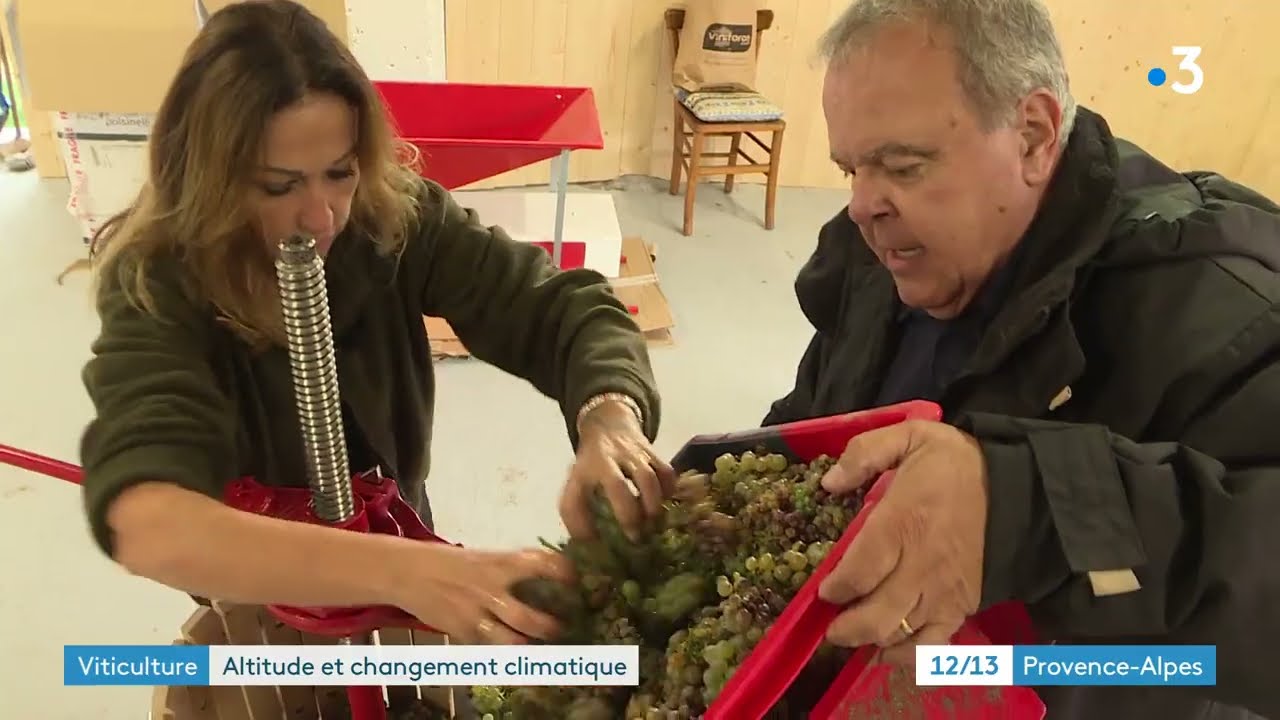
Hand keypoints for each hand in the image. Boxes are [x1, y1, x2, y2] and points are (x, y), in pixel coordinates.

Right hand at [395, 544, 574, 644]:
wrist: (408, 572)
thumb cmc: (451, 562)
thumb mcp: (484, 556)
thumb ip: (512, 567)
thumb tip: (546, 573)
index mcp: (500, 564)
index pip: (542, 565)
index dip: (564, 573)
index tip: (575, 579)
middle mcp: (491, 590)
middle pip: (529, 618)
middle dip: (551, 627)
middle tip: (563, 626)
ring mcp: (476, 615)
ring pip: (512, 641)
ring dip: (532, 646)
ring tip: (544, 647)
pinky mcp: (464, 633)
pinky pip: (492, 649)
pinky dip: (507, 653)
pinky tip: (518, 655)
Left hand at [560, 398, 675, 540]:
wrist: (609, 425)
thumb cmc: (592, 467)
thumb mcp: (575, 485)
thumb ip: (576, 514)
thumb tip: (588, 548)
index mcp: (584, 471)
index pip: (577, 498)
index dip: (585, 524)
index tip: (599, 544)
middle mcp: (608, 460)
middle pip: (618, 487)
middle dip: (628, 515)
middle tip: (635, 539)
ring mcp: (633, 454)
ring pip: (647, 479)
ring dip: (652, 506)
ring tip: (652, 525)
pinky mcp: (653, 453)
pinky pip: (666, 473)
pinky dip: (668, 492)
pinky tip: (663, 505)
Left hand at [817, 420, 987, 663]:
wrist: (1018, 488)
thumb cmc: (956, 464)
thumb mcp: (910, 437)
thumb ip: (864, 453)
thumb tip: (828, 483)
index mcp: (902, 523)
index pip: (859, 572)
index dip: (835, 589)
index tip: (824, 591)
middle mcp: (920, 566)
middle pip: (875, 616)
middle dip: (845, 628)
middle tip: (830, 625)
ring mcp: (943, 592)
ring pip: (900, 635)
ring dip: (872, 641)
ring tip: (855, 635)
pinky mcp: (963, 607)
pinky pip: (933, 646)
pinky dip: (908, 655)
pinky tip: (890, 650)